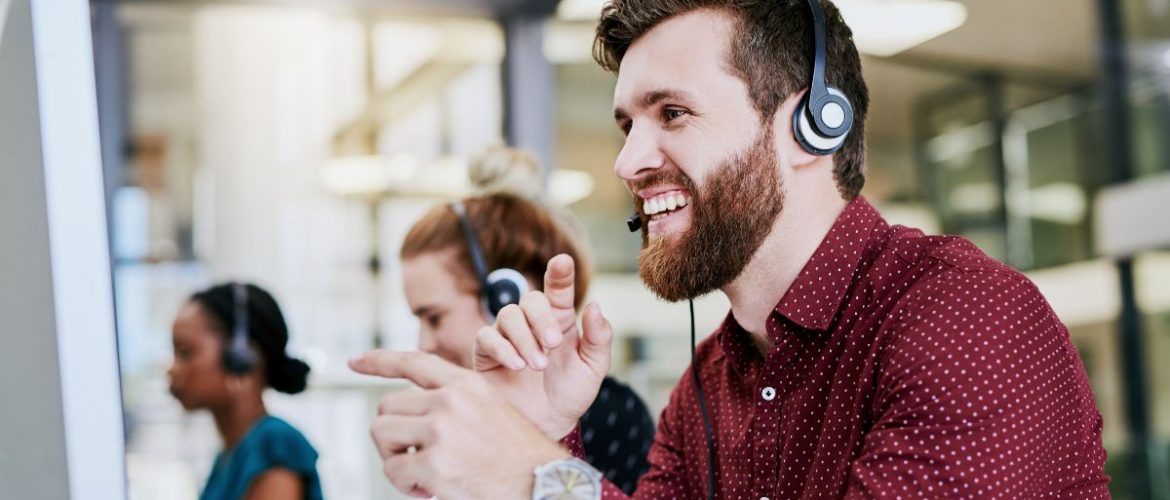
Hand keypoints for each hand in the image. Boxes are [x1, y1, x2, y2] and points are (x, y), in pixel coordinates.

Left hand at [350, 351, 569, 498]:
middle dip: (392, 434)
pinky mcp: (434, 464)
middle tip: (413, 455)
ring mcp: (441, 431)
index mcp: (466, 384)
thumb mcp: (491, 409)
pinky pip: (394, 471)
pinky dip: (405, 484)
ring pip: (382, 435)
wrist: (542, 483)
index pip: (412, 361)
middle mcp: (451, 401)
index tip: (353, 362)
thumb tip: (409, 413)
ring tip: (420, 472)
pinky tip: (430, 488)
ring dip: (394, 457)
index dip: (378, 361)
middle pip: (387, 406)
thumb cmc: (518, 455)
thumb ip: (454, 401)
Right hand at [474, 254, 613, 438]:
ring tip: (538, 366)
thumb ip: (599, 338)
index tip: (563, 261)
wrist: (547, 425)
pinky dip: (503, 349)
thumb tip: (594, 306)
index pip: (558, 289)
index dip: (560, 273)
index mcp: (560, 320)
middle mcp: (532, 323)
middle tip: (553, 344)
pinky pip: (487, 337)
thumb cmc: (570, 394)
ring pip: (508, 315)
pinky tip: (518, 366)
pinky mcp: (487, 354)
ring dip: (524, 338)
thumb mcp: (594, 368)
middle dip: (541, 318)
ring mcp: (508, 336)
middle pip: (530, 299)